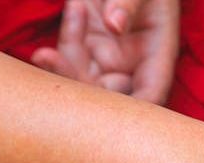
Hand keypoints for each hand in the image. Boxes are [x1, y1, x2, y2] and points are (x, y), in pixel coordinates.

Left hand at [31, 0, 178, 103]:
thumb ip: (130, 2)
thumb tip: (115, 24)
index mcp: (158, 57)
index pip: (149, 96)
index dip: (130, 111)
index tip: (100, 105)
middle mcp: (134, 65)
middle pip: (110, 97)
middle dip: (79, 87)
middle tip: (49, 60)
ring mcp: (109, 57)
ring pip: (83, 80)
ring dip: (61, 66)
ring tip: (45, 48)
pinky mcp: (88, 45)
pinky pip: (70, 56)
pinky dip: (66, 37)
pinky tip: (76, 8)